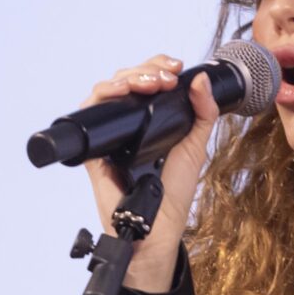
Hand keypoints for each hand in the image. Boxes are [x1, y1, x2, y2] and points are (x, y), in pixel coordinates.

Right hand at [82, 55, 219, 293]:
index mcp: (150, 120)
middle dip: (146, 70)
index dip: (157, 67)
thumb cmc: (173, 194)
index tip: (176, 68)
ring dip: (128, 78)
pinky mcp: (95, 148)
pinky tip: (121, 93)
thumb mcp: (195, 147)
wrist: (157, 227)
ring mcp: (110, 134)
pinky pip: (90, 113)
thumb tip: (200, 79)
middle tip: (165, 78)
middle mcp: (128, 123)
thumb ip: (203, 114)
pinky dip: (104, 96)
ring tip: (150, 84)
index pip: (147, 81)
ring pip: (107, 90)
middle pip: (126, 79)